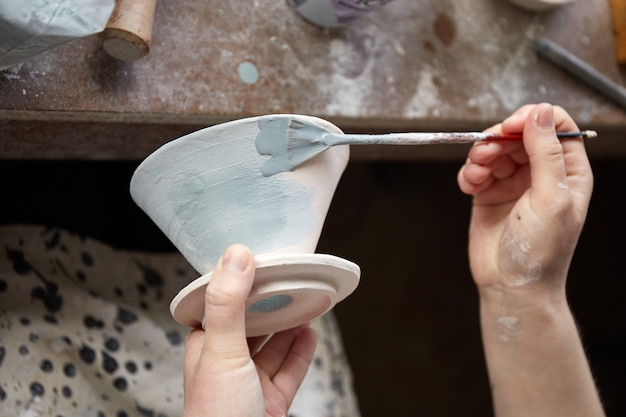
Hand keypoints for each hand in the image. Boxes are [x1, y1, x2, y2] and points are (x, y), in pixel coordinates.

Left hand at [182, 244, 316, 416]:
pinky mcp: (271, 403)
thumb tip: (236, 254)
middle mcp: (226, 364)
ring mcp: (250, 385)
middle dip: (270, 302)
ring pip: (272, 346)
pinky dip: (301, 351)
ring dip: (289, 324)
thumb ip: (229, 303)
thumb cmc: (217, 415)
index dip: (239, 282)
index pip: (221, 305)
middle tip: (289, 277)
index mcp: (206, 348)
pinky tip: (310, 333)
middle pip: (251, 324)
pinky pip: (289, 371)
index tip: (258, 260)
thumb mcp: (221, 350)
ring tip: (305, 299)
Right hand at [457, 103, 592, 301]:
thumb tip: (541, 111)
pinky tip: (470, 186)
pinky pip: (475, 169)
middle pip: (519, 133)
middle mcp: (540, 173)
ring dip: (480, 155)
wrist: (511, 286)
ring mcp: (513, 183)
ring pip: (494, 148)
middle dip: (499, 137)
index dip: (533, 118)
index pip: (555, 125)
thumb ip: (547, 153)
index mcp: (568, 171)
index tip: (511, 126)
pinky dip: (469, 172)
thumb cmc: (541, 250)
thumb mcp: (551, 198)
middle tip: (486, 151)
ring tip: (476, 173)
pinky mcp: (488, 193)